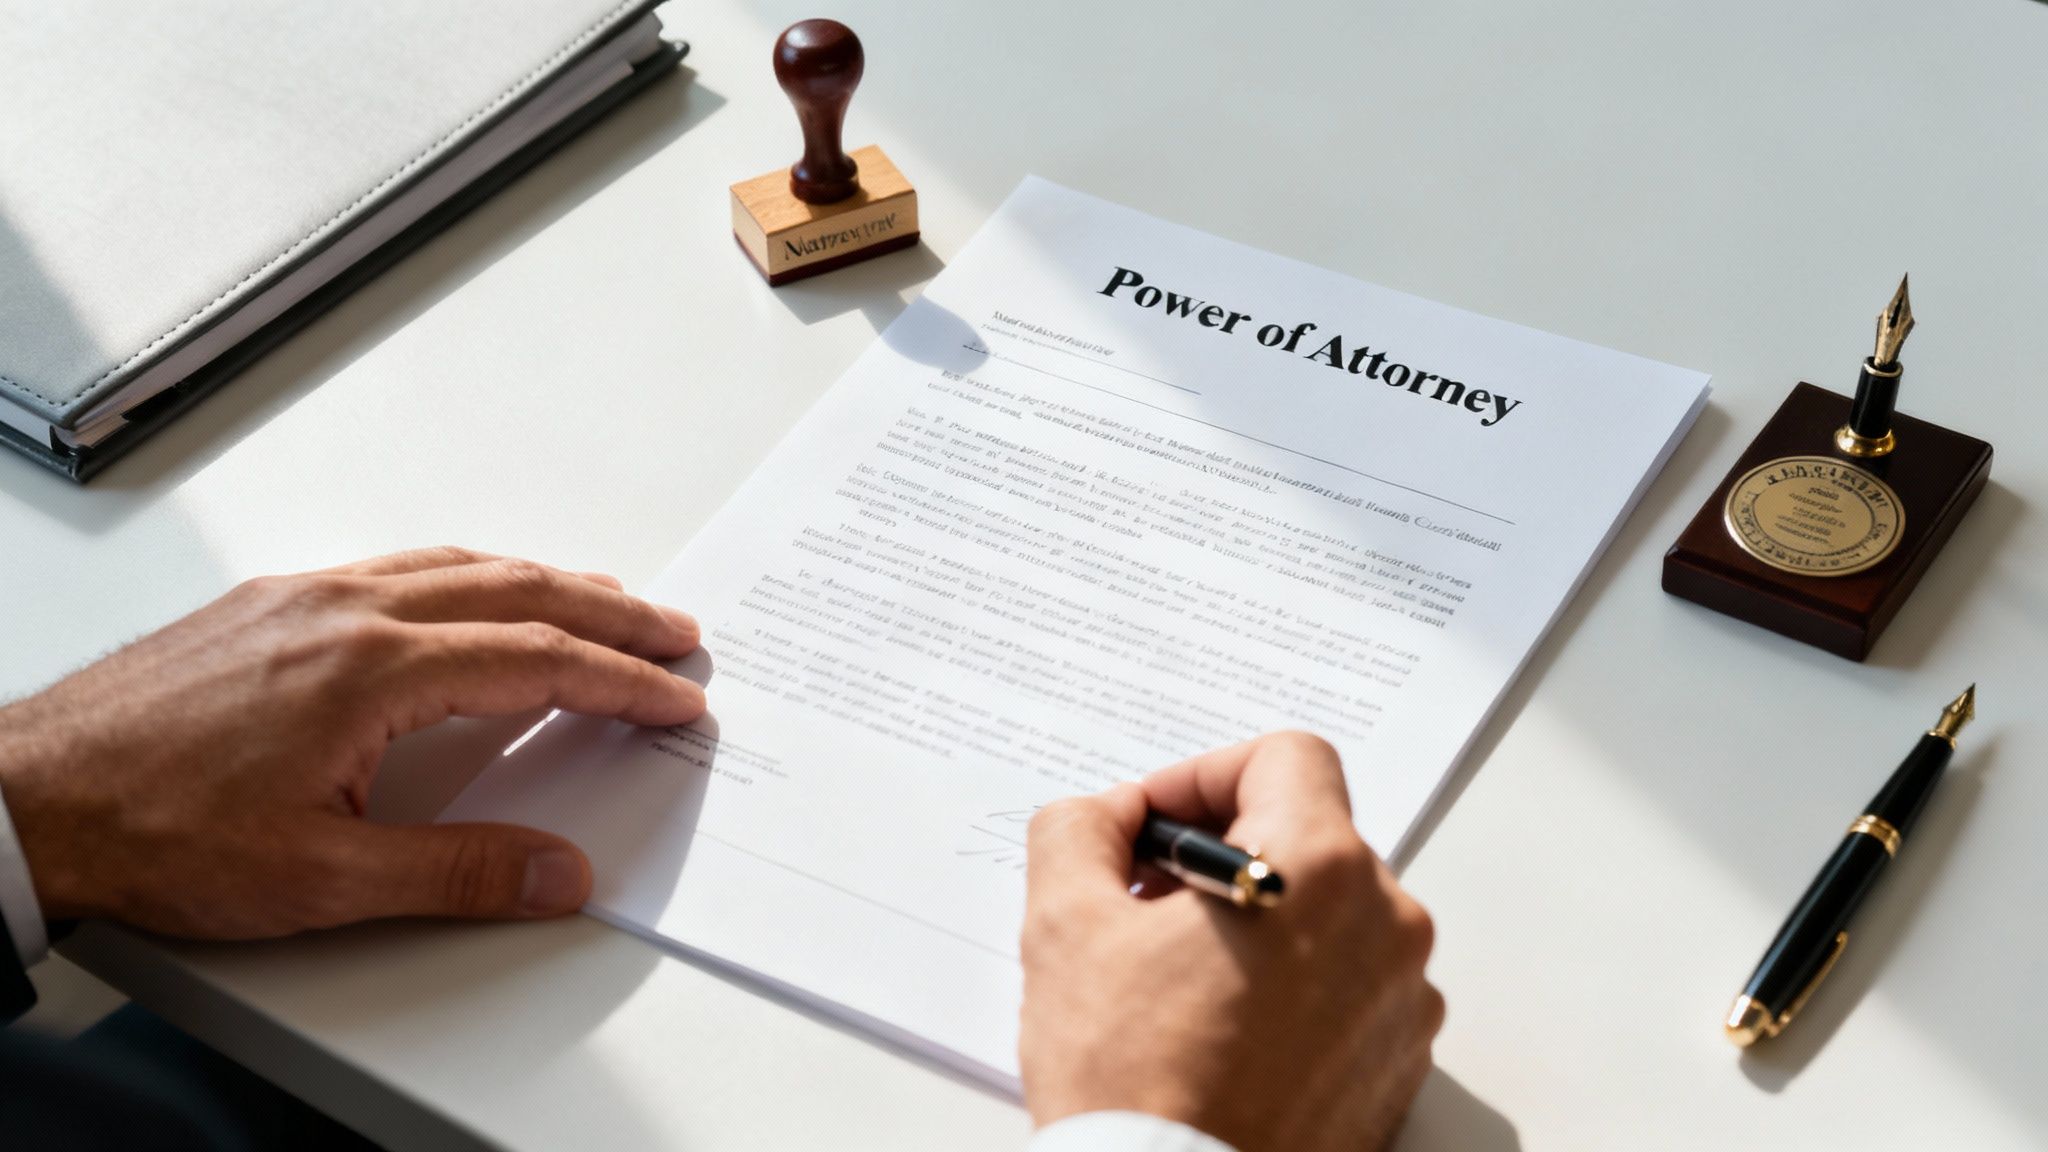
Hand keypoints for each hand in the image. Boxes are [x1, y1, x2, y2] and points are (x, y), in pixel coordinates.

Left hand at [0, 547, 704, 938]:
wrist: (29, 796)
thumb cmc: (154, 831)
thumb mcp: (319, 880)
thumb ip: (456, 874)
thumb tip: (557, 873)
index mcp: (371, 670)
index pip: (535, 661)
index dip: (620, 679)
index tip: (676, 695)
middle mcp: (345, 611)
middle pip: (515, 590)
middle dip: (610, 613)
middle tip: (675, 632)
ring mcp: (305, 597)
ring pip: (459, 565)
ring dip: (547, 581)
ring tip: (604, 603)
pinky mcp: (272, 603)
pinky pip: (401, 565)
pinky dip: (473, 573)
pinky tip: (478, 593)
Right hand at [1019, 732, 1442, 1151]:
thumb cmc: (1132, 1078)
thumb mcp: (1065, 924)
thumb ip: (1080, 830)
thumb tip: (1105, 817)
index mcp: (1318, 867)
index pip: (1285, 757)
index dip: (1203, 776)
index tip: (1152, 826)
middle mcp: (1386, 924)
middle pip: (1307, 837)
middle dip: (1220, 852)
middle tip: (1143, 901)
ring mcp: (1402, 1000)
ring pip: (1329, 914)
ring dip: (1257, 919)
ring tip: (1176, 974)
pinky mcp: (1399, 1064)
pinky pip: (1348, 987)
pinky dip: (1291, 985)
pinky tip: (1219, 1027)